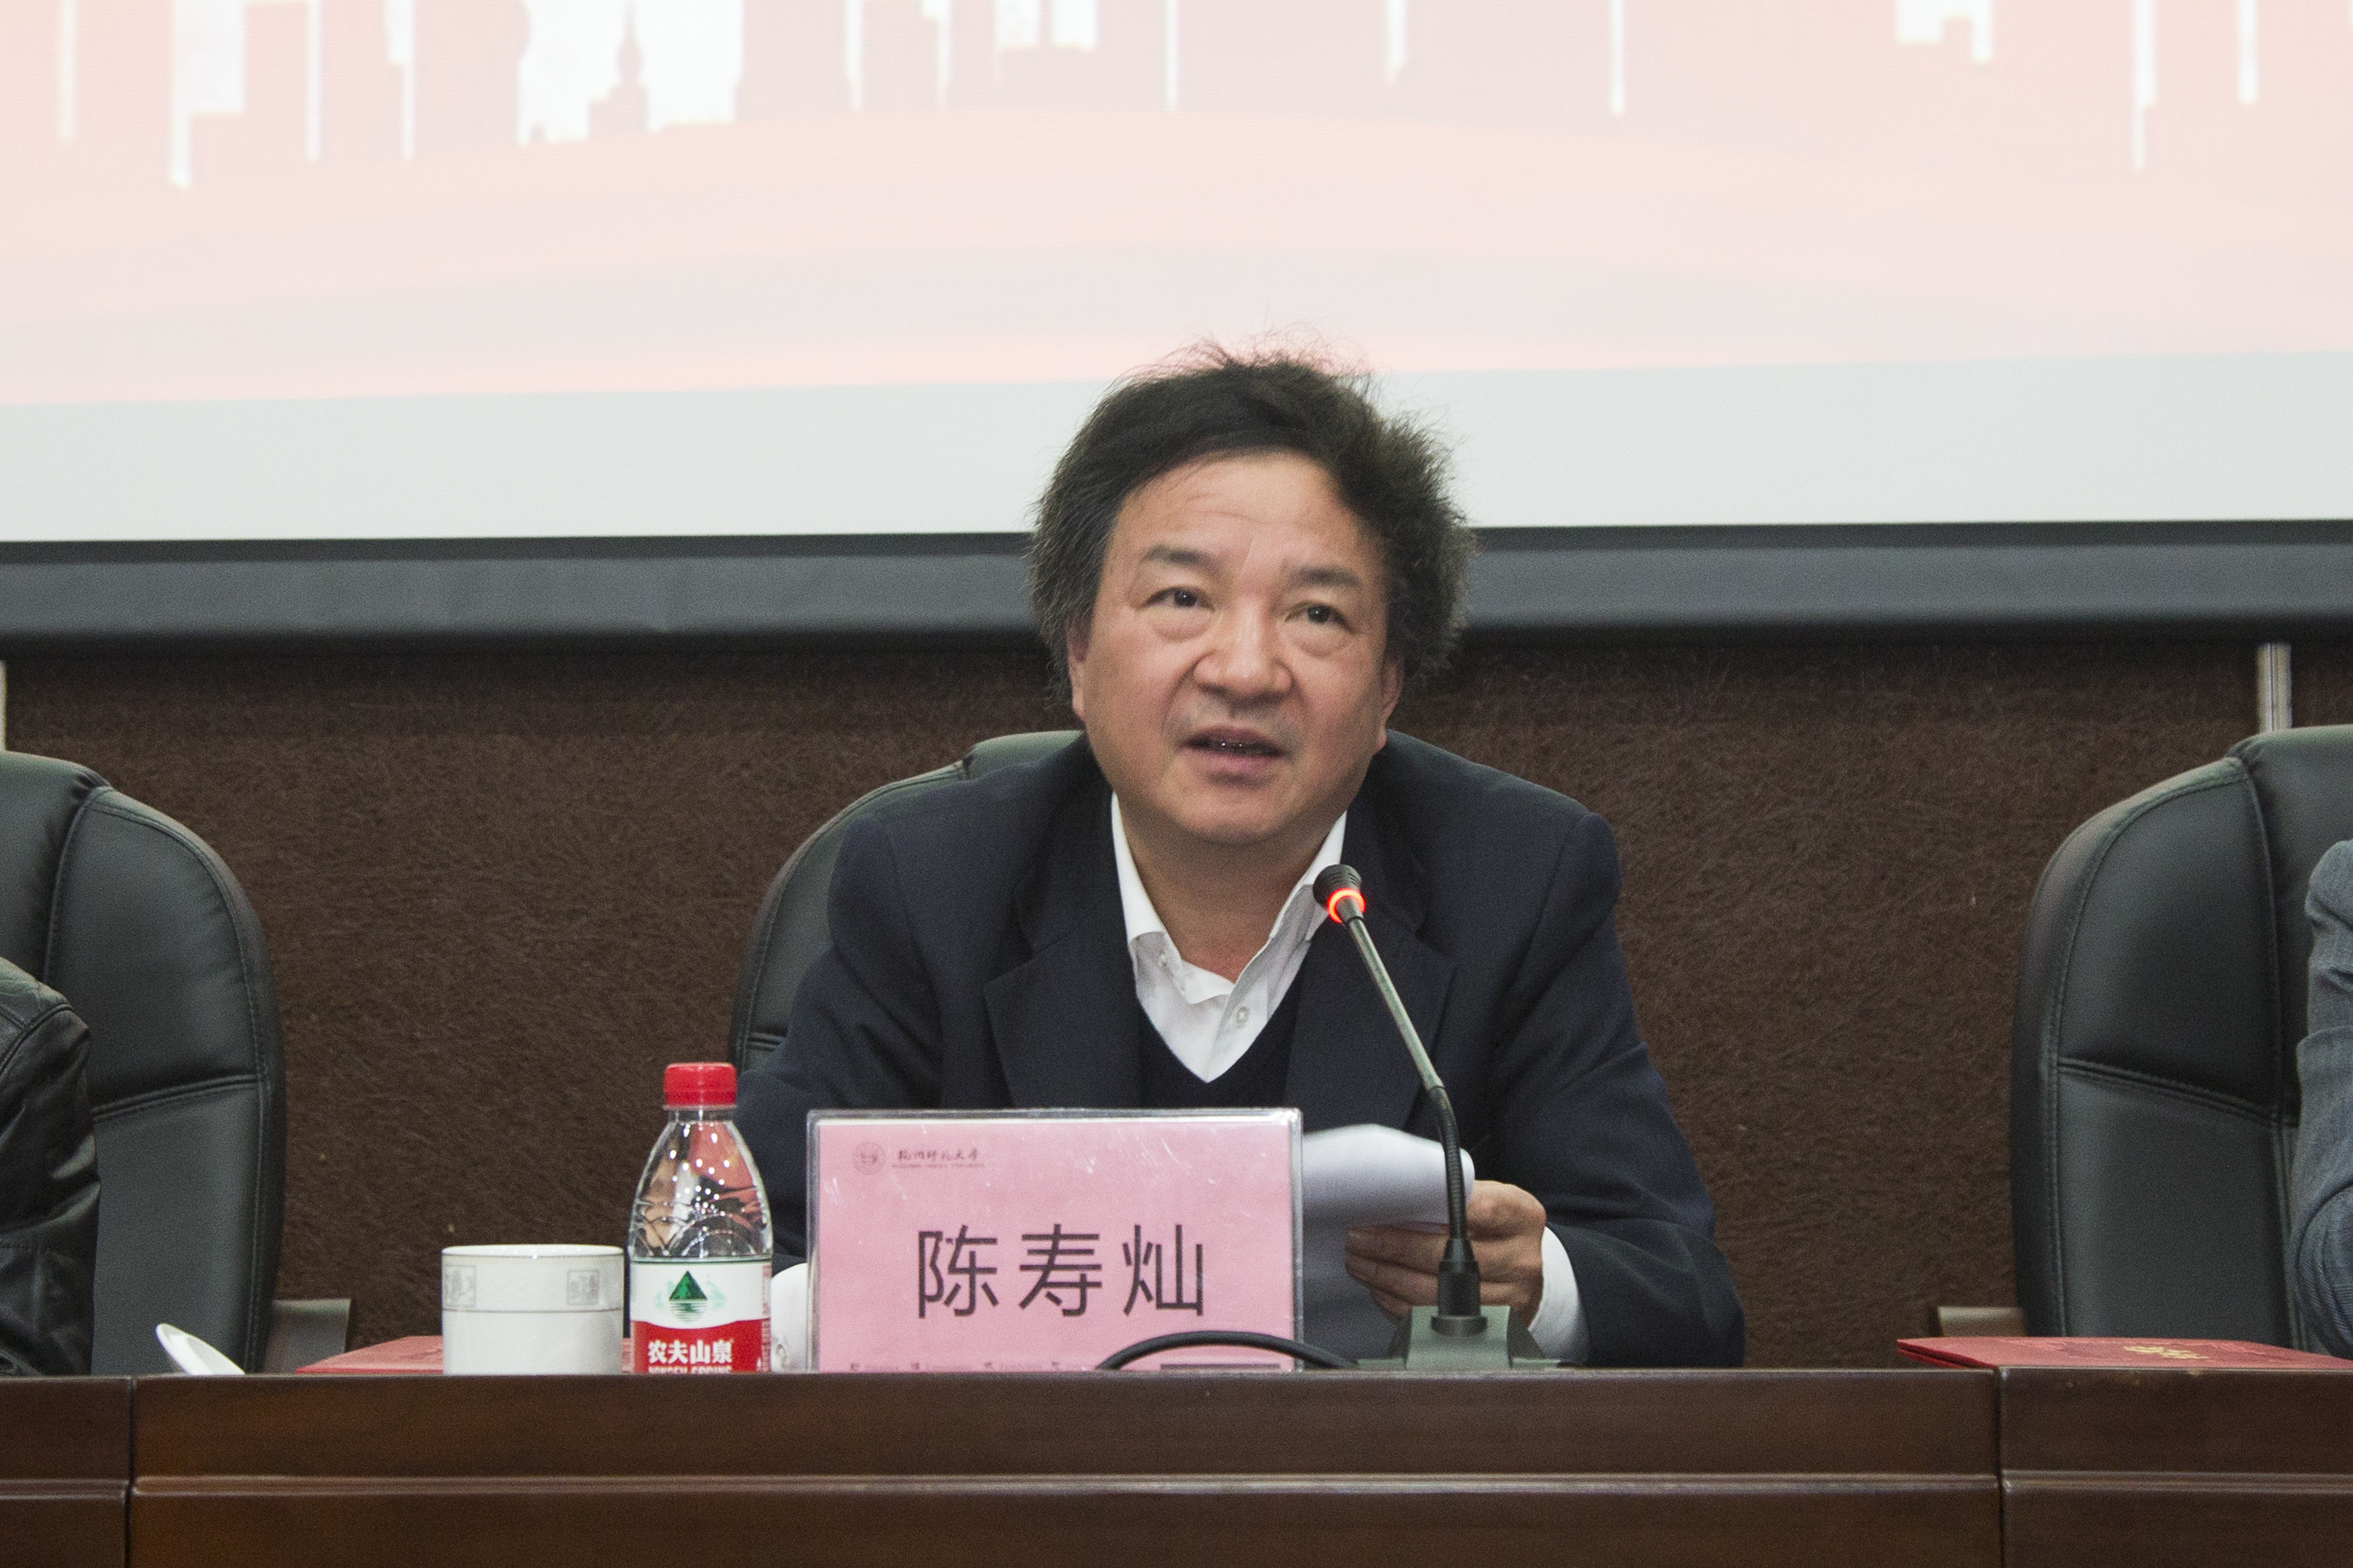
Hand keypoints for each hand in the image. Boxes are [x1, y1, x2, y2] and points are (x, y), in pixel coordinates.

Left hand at [1343, 1179, 1548, 1322]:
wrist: (1525, 1269)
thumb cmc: (1500, 1228)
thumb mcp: (1491, 1199)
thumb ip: (1455, 1199)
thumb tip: (1397, 1202)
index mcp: (1522, 1218)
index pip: (1479, 1209)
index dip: (1433, 1210)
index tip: (1391, 1208)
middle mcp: (1520, 1260)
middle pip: (1447, 1256)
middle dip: (1392, 1246)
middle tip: (1359, 1237)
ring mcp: (1507, 1298)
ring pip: (1433, 1293)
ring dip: (1386, 1276)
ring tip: (1360, 1260)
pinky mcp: (1486, 1325)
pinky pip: (1430, 1317)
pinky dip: (1397, 1301)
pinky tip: (1379, 1285)